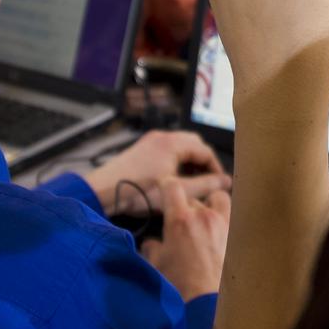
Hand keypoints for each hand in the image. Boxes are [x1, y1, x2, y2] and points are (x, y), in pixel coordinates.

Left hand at [84, 130, 230, 215]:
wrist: (102, 191)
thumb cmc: (138, 192)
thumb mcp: (177, 191)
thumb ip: (205, 185)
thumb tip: (226, 181)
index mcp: (173, 142)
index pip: (206, 150)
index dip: (216, 168)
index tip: (221, 185)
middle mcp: (163, 136)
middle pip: (194, 144)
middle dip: (204, 163)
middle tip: (209, 183)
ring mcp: (150, 140)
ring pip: (180, 147)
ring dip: (190, 163)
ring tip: (193, 184)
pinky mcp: (142, 148)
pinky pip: (167, 150)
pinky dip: (176, 162)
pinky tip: (174, 180)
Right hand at [141, 179, 230, 300]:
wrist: (207, 304)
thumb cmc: (177, 285)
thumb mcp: (156, 265)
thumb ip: (152, 248)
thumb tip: (152, 244)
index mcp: (179, 219)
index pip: (172, 186)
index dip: (167, 185)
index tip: (165, 190)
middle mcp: (203, 216)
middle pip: (194, 198)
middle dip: (187, 207)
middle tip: (184, 222)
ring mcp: (224, 224)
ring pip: (219, 199)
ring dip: (212, 205)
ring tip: (207, 220)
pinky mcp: (237, 236)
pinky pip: (232, 217)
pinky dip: (226, 221)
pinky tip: (221, 236)